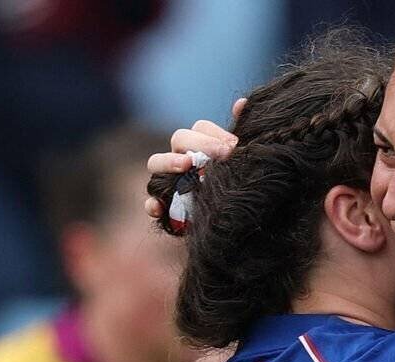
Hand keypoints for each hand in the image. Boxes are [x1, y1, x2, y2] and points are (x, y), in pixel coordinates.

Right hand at [144, 98, 246, 217]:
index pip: (201, 127)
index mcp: (203, 144)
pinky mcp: (166, 207)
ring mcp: (170, 180)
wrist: (237, 223)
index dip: (214, 134)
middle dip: (197, 143)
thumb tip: (243, 104)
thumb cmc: (237, 186)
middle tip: (219, 154)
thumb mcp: (243, 162)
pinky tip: (158, 207)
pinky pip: (151, 202)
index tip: (233, 148)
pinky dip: (152, 203)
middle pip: (179, 138)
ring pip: (156, 163)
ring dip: (168, 163)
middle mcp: (183, 157)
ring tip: (186, 166)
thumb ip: (242, 135)